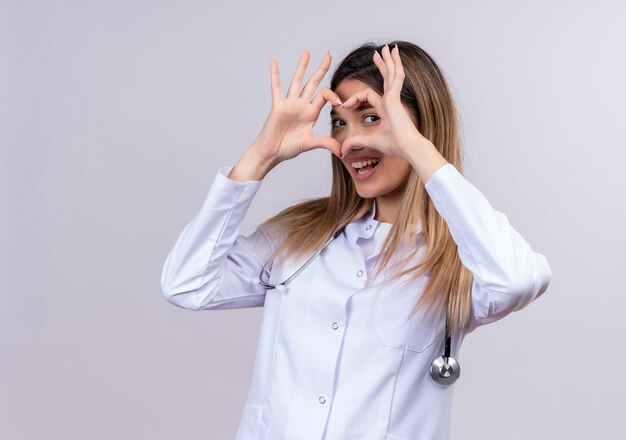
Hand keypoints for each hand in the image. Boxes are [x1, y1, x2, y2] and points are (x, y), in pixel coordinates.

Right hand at [250, 49, 342, 163]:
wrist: (272, 152)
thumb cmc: (288, 148)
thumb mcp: (310, 143)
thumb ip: (326, 143)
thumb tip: (342, 151)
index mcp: (311, 113)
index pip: (324, 96)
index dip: (333, 96)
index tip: (341, 103)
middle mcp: (301, 105)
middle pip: (313, 83)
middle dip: (321, 69)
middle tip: (328, 54)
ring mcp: (289, 103)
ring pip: (297, 81)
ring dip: (302, 66)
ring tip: (307, 52)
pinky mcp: (278, 105)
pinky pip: (276, 87)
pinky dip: (274, 74)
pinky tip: (273, 61)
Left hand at [338, 44, 431, 158]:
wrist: (408, 147)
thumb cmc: (395, 145)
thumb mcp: (369, 141)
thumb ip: (355, 142)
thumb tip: (343, 151)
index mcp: (386, 109)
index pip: (368, 96)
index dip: (354, 98)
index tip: (344, 106)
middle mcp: (391, 101)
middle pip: (386, 78)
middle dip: (382, 65)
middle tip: (378, 53)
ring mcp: (394, 98)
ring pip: (391, 74)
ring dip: (389, 60)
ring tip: (387, 48)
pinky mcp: (395, 97)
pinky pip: (396, 77)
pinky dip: (395, 65)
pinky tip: (394, 54)